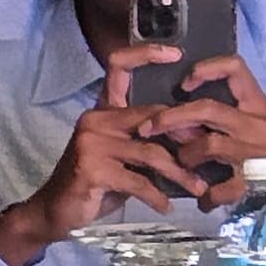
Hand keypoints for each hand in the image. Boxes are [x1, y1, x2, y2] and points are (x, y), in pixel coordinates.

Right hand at [0, 45, 207, 265]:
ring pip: (151, 152)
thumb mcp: (124, 155)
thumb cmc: (98, 182)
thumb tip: (195, 136)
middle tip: (207, 156)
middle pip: (153, 116)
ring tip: (197, 188)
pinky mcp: (92, 168)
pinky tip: (166, 206)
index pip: (119, 66)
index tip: (177, 54)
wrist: (57, 211)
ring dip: (178, 173)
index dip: (146, 54)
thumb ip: (149, 140)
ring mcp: (92, 142)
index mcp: (104, 109)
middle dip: (185, 137)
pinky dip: (156, 195)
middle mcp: (96, 120)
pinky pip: (138, 180)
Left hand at [139, 54, 265, 207]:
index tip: (185, 84)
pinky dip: (207, 195)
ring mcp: (255, 153)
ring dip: (184, 157)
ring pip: (204, 145)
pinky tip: (204, 199)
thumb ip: (222, 118)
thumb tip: (179, 119)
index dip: (206, 70)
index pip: (235, 69)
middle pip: (206, 109)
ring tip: (184, 167)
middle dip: (170, 117)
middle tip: (148, 128)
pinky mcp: (252, 182)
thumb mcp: (254, 126)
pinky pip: (218, 188)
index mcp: (259, 106)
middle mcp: (258, 125)